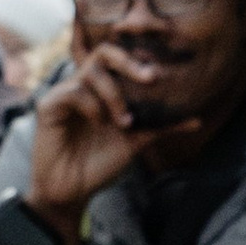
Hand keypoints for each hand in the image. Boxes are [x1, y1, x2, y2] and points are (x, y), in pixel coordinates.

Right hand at [25, 44, 145, 228]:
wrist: (72, 191)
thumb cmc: (99, 165)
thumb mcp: (136, 142)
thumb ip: (160, 127)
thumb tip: (196, 120)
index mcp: (104, 90)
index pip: (120, 60)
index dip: (139, 59)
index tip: (163, 74)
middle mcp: (85, 86)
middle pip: (105, 52)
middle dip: (130, 62)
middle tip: (152, 78)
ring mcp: (66, 93)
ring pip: (93, 70)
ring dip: (114, 94)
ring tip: (123, 121)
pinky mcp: (49, 105)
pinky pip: (73, 91)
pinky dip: (92, 106)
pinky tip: (98, 123)